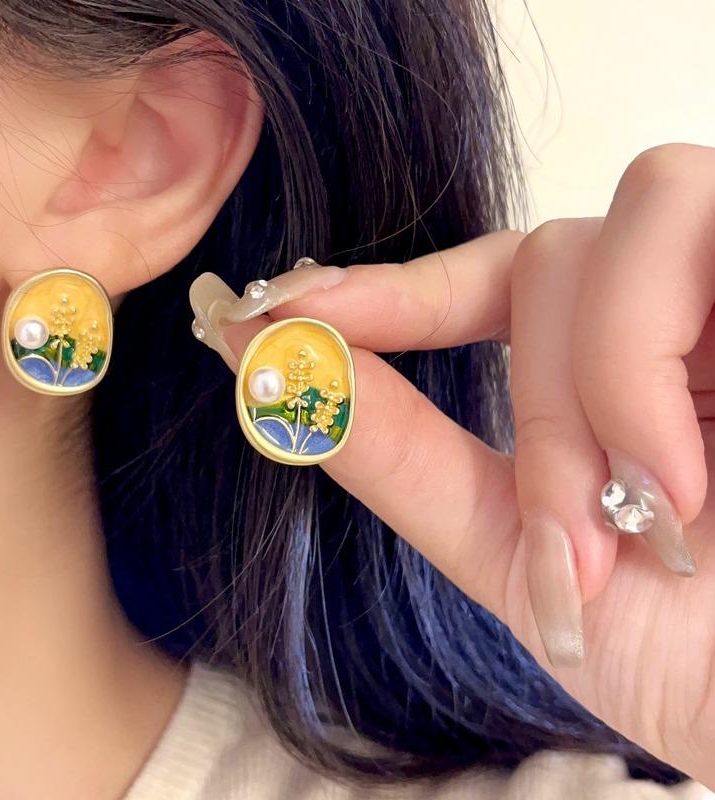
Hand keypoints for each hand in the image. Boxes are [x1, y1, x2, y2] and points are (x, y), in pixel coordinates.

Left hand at [195, 143, 714, 786]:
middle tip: (566, 546)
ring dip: (585, 389)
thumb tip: (285, 379)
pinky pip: (686, 216)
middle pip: (542, 267)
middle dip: (537, 414)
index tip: (280, 310)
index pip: (486, 284)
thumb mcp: (523, 566)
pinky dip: (637, 352)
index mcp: (610, 376)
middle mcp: (675, 316)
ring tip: (649, 514)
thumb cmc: (691, 657)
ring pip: (592, 240)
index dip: (388, 291)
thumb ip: (406, 462)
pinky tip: (688, 476)